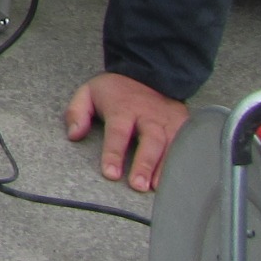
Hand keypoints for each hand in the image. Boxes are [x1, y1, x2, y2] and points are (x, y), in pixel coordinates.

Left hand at [65, 73, 191, 191]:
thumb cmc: (116, 91)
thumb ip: (77, 112)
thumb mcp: (89, 92)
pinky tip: (180, 178)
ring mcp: (169, 120)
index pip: (118, 132)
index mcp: (123, 107)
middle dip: (144, 164)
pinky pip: (187, 144)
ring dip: (165, 167)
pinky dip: (184, 161)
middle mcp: (149, 115)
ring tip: (157, 188)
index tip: (110, 173)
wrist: (150, 73)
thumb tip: (73, 135)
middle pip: (150, 140)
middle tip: (138, 185)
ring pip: (171, 144)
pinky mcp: (184, 124)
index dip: (113, 153)